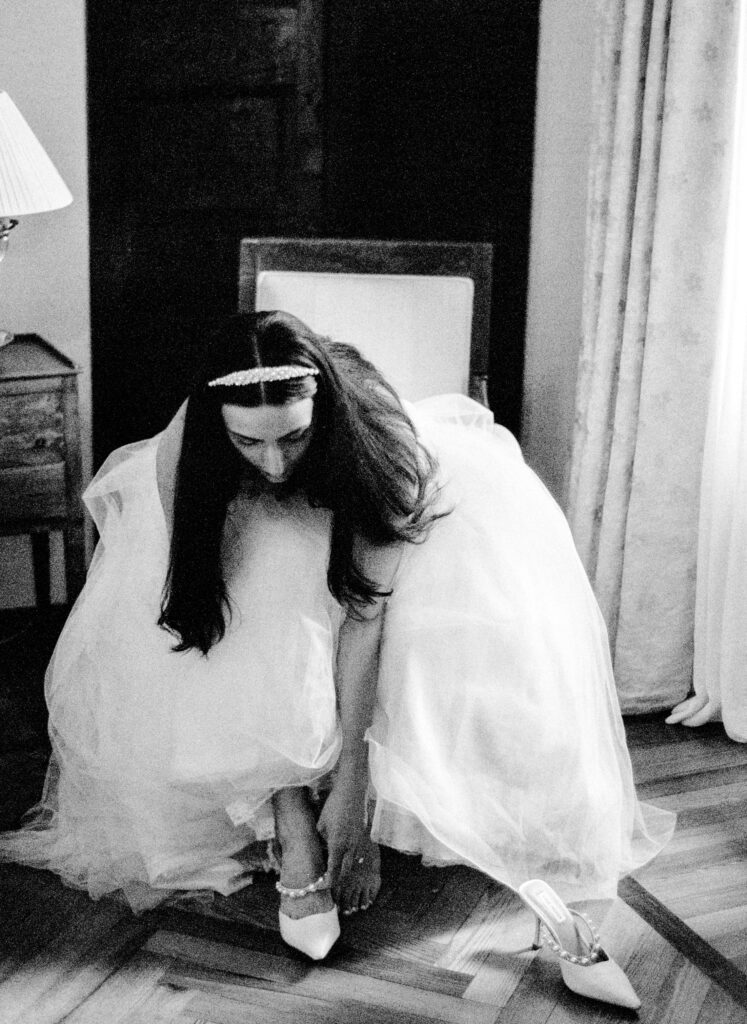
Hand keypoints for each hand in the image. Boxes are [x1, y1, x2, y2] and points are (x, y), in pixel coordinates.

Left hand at [317, 771, 367, 899]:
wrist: (352, 791)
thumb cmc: (333, 805)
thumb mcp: (321, 824)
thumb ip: (322, 841)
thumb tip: (322, 851)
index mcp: (337, 845)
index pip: (332, 872)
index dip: (326, 883)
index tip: (320, 888)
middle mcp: (350, 847)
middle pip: (345, 872)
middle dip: (337, 882)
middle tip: (329, 885)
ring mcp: (359, 842)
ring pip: (352, 864)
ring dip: (344, 871)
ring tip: (336, 874)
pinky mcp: (363, 836)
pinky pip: (357, 853)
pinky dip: (350, 859)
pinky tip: (345, 858)